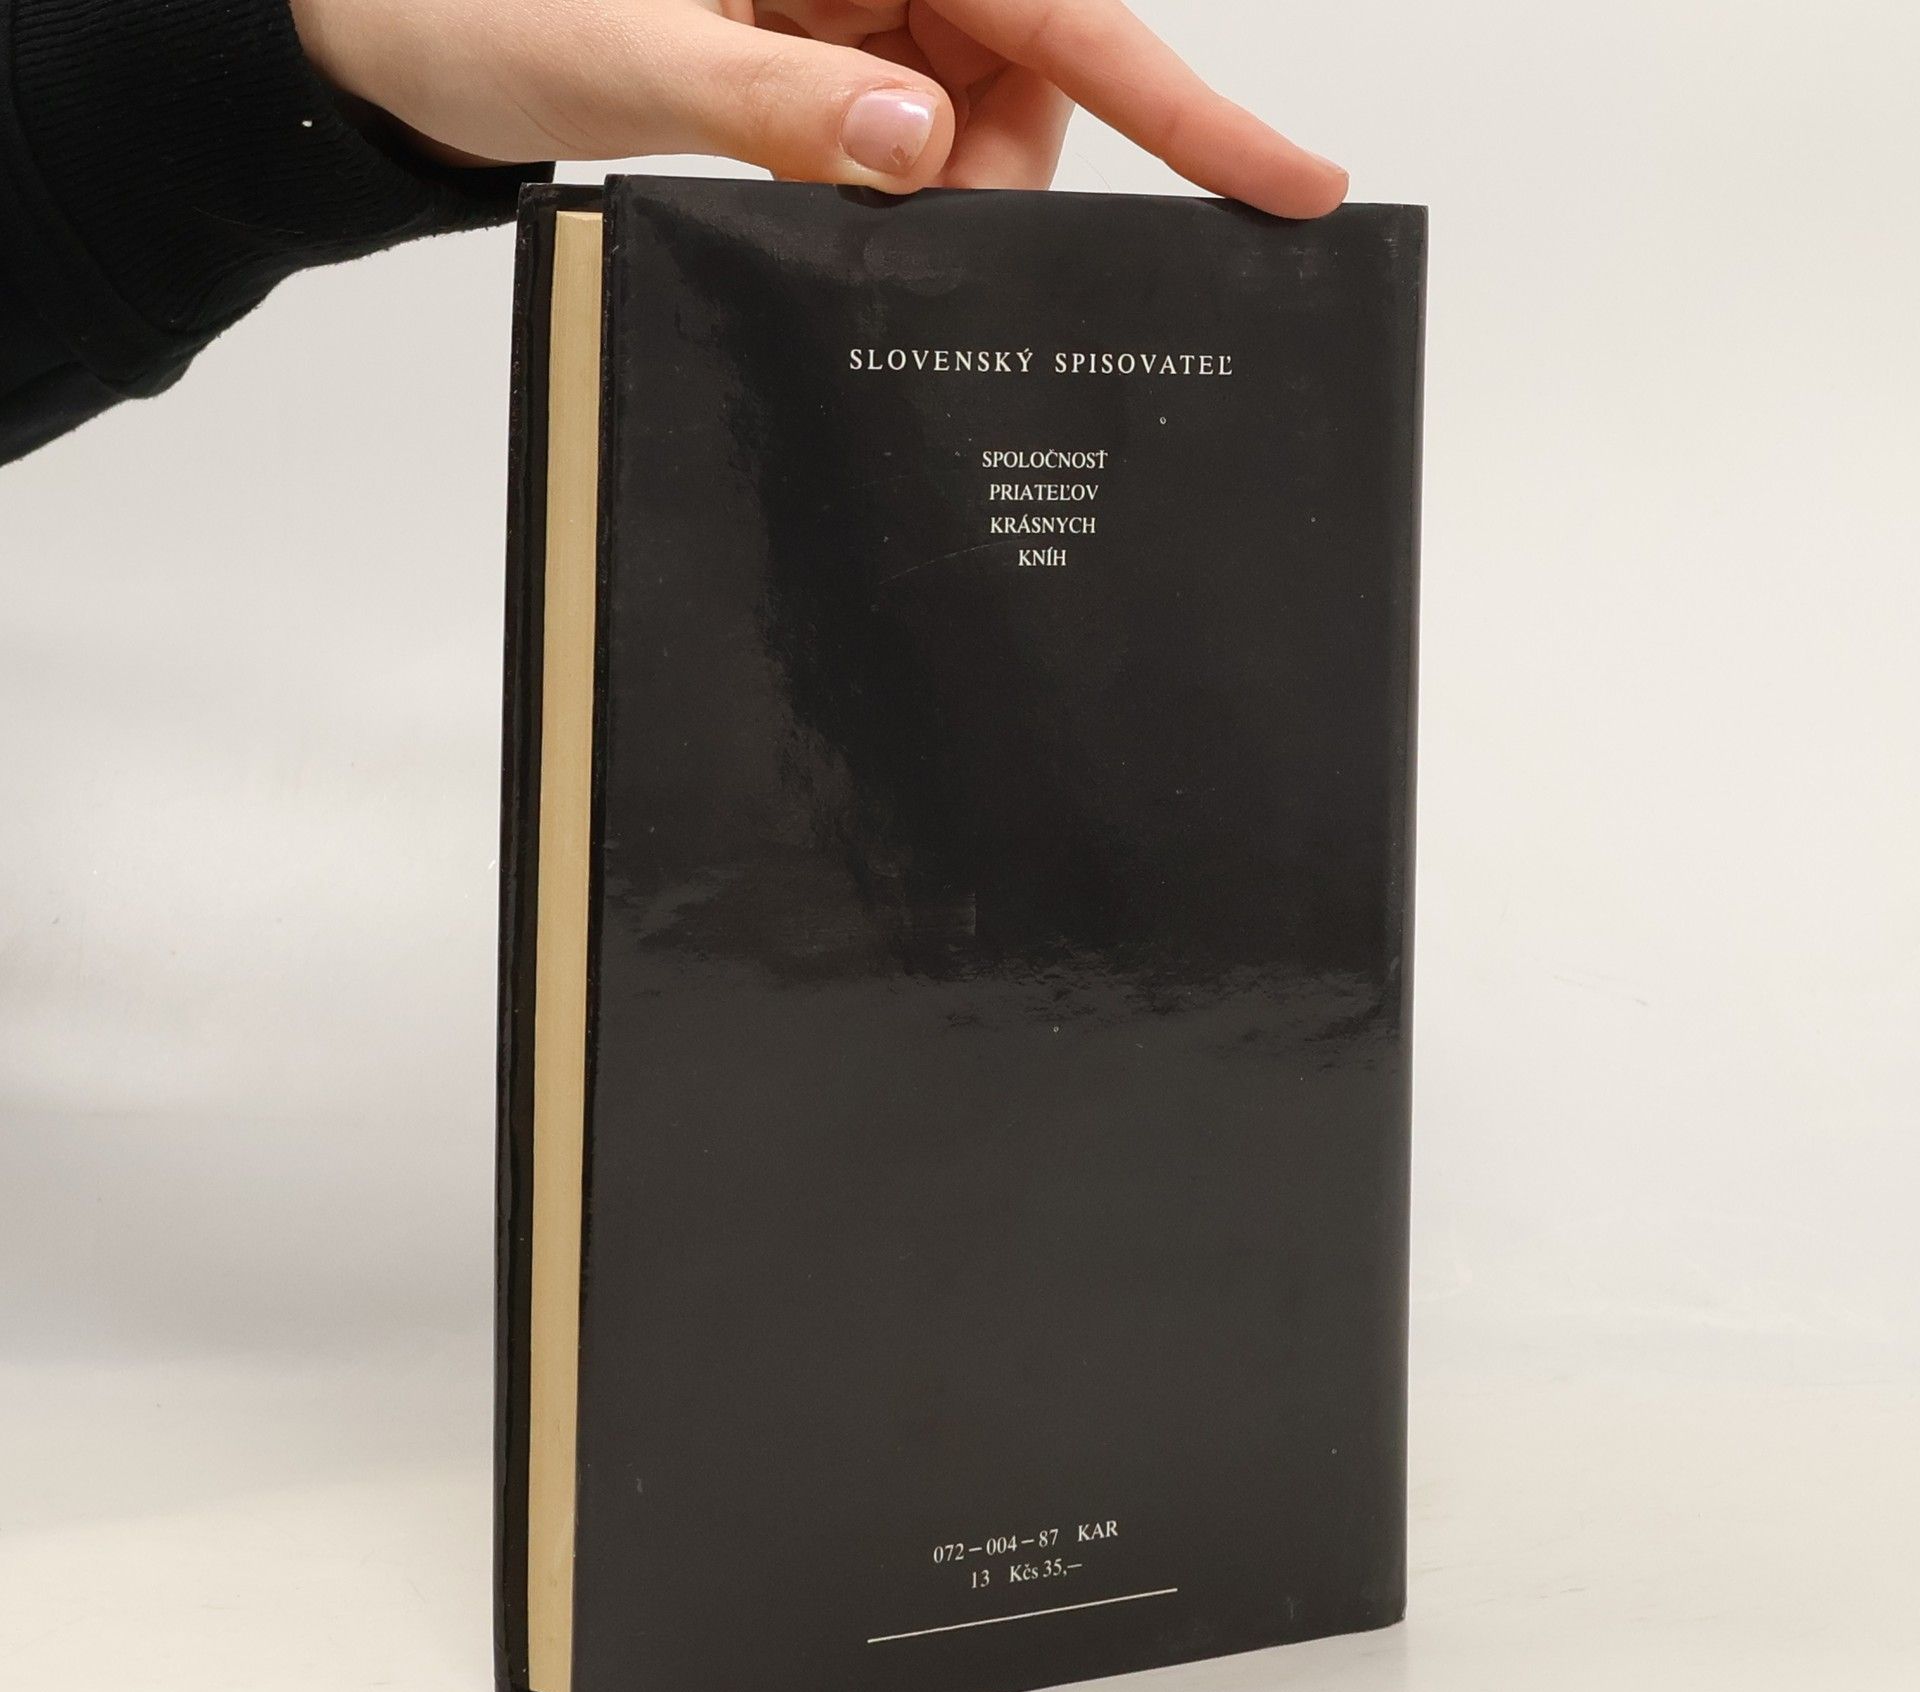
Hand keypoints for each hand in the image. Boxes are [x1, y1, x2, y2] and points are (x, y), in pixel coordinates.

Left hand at [290, 0, 1346, 216]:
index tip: (1289, 180)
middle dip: (990, 173)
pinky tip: (813, 189)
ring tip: (804, 190)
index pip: (1058, 4)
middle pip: (1028, 71)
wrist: (383, 37)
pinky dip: (883, 190)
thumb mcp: (616, 51)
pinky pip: (908, 135)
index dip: (1183, 96)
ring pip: (975, 117)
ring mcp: (847, 1)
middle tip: (901, 225)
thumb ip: (771, 101)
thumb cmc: (468, 2)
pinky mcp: (817, 52)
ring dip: (927, 194)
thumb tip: (915, 146)